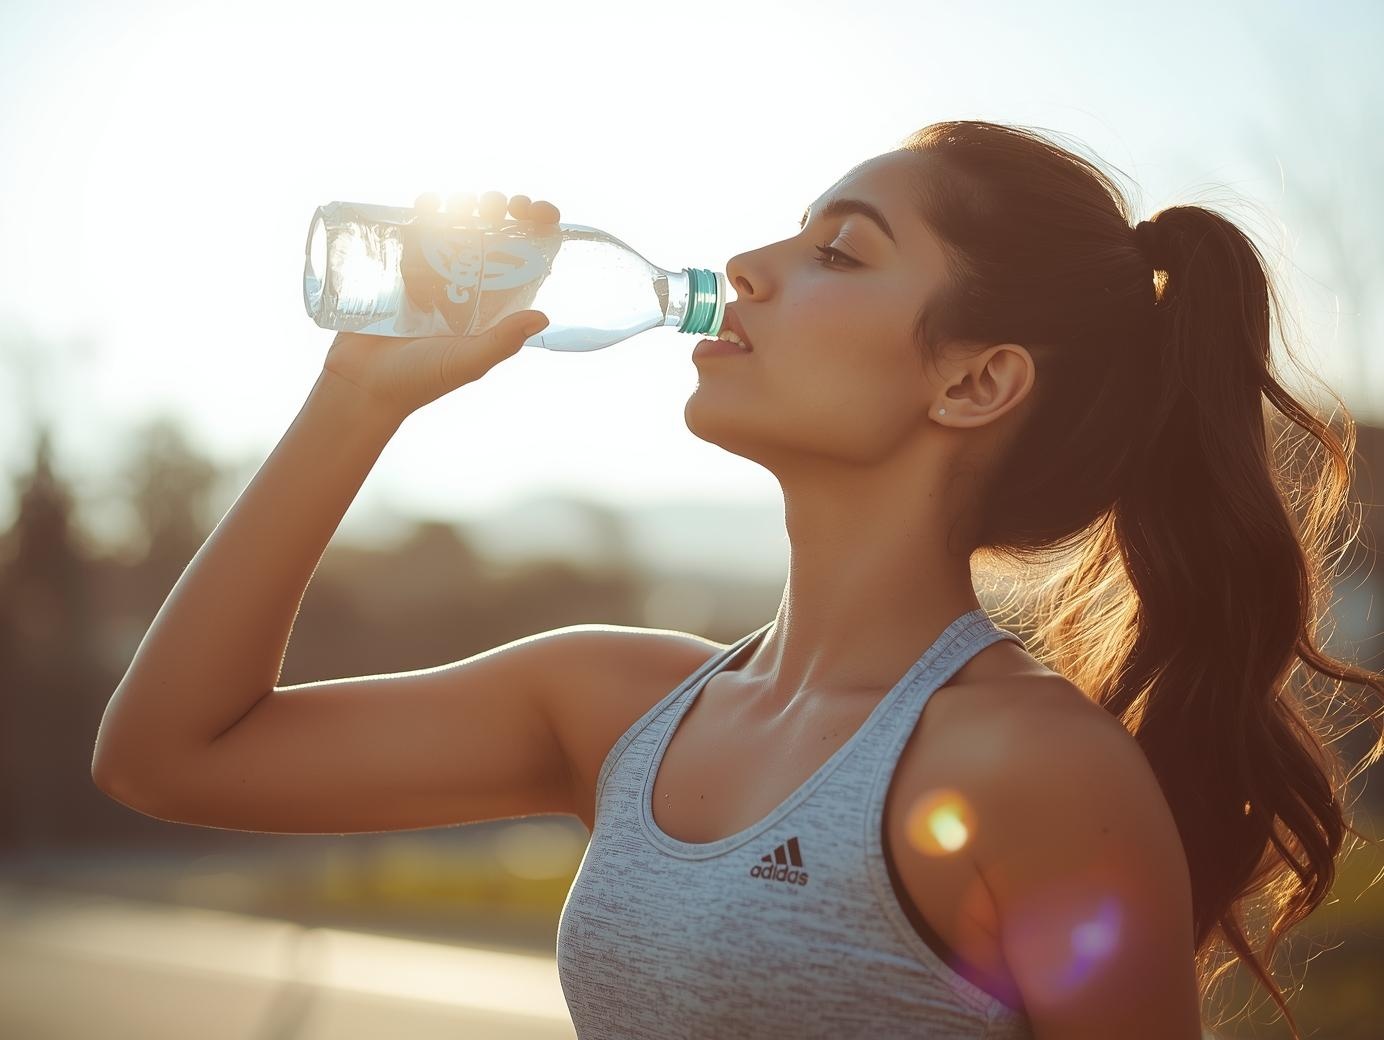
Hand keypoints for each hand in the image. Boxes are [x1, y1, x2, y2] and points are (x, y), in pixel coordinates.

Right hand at [323, 191, 561, 420]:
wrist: (361, 384)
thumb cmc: (419, 380)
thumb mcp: (467, 362)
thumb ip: (502, 341)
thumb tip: (543, 316)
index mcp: (490, 306)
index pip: (521, 260)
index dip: (534, 231)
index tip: (535, 211)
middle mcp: (465, 287)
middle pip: (491, 236)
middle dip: (499, 210)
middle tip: (495, 205)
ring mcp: (432, 276)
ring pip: (456, 228)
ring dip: (465, 205)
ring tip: (463, 203)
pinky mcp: (399, 268)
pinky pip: (417, 231)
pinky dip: (425, 211)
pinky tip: (430, 202)